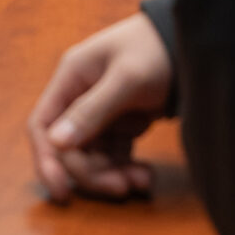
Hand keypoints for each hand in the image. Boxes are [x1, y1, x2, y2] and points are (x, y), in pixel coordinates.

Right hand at [27, 11, 173, 202]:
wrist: (192, 44)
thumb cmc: (155, 50)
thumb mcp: (126, 79)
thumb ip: (92, 110)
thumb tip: (56, 143)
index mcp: (72, 79)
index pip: (43, 126)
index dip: (47, 160)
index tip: (62, 191)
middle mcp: (80, 97)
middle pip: (69, 149)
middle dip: (92, 173)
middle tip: (121, 188)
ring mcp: (101, 113)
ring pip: (93, 157)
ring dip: (112, 175)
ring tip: (142, 181)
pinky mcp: (122, 124)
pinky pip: (114, 156)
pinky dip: (126, 169)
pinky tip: (145, 176)